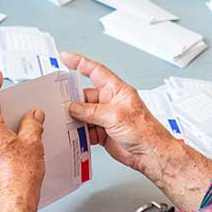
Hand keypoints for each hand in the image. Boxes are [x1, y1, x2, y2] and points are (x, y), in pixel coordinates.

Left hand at [0, 71, 45, 211]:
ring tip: (25, 128)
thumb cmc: (19, 179)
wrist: (13, 204)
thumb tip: (33, 116)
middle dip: (5, 108)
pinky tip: (19, 145)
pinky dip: (4, 139)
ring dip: (6, 126)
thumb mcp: (32, 143)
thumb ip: (32, 124)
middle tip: (19, 104)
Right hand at [61, 52, 211, 211]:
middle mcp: (110, 102)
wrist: (150, 154)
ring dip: (75, 120)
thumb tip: (74, 108)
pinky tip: (75, 136)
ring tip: (67, 124)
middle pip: (85, 97)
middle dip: (73, 102)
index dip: (79, 63)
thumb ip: (91, 111)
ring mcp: (105, 118)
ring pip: (83, 115)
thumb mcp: (115, 116)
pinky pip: (86, 130)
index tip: (65, 57)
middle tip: (60, 105)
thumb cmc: (144, 131)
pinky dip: (79, 134)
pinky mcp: (103, 133)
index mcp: (116, 90)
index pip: (95, 71)